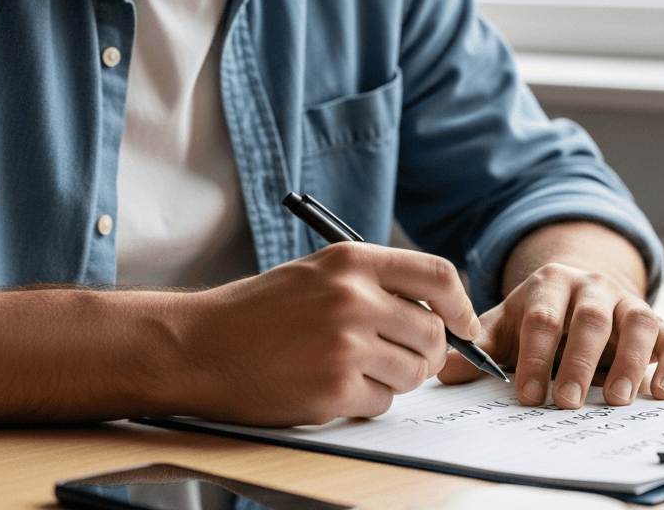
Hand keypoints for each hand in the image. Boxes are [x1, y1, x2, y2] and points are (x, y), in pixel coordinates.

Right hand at [177, 242, 480, 425]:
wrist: (199, 346)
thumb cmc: (256, 313)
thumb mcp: (316, 273)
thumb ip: (373, 284)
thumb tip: (437, 312)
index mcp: (351, 261)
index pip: (438, 275)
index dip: (461, 305)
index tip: (463, 325)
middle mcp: (353, 298)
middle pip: (432, 333)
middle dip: (426, 354)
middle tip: (401, 359)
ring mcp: (344, 344)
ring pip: (412, 372)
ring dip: (395, 379)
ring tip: (355, 370)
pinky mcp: (333, 388)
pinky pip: (382, 402)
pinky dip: (366, 401)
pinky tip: (331, 387)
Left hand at [437, 224, 663, 408]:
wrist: (582, 292)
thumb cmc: (540, 318)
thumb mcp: (508, 326)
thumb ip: (479, 347)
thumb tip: (442, 371)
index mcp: (550, 284)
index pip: (542, 317)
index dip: (534, 355)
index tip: (525, 394)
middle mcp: (593, 287)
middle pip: (589, 319)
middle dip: (577, 362)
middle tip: (565, 401)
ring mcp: (629, 303)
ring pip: (636, 323)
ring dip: (629, 362)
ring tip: (616, 400)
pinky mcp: (659, 323)